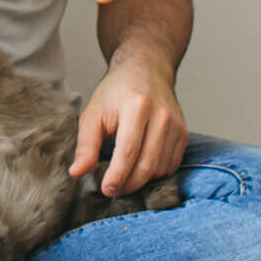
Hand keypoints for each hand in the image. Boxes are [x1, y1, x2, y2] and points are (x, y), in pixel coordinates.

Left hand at [69, 53, 187, 197]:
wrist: (145, 70)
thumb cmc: (115, 92)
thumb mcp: (93, 113)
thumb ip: (86, 144)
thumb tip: (77, 172)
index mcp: (136, 106)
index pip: (128, 152)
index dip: (117, 176)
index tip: (106, 189)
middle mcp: (161, 116)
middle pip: (147, 164)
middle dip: (128, 184)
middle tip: (112, 189)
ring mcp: (176, 125)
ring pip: (160, 169)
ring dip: (141, 180)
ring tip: (123, 177)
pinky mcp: (184, 133)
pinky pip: (171, 165)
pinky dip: (155, 173)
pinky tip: (140, 166)